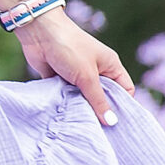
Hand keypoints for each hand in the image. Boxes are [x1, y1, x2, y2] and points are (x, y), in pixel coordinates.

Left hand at [16, 9, 133, 125]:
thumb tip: (111, 122)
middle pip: (104, 97)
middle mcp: (96, 70)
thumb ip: (98, 100)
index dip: (123, 106)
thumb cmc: (69, 48)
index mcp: (110, 65)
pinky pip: (67, 96)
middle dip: (101, 111)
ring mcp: (78, 75)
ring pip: (84, 98)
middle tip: (100, 132)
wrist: (38, 32)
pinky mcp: (60, 78)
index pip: (125, 90)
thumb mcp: (87, 76)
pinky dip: (66, 104)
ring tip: (83, 128)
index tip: (119, 126)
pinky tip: (65, 118)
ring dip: (81, 108)